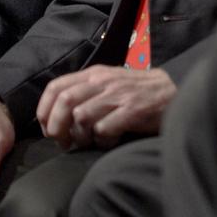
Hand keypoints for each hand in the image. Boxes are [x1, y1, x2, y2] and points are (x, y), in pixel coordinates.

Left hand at [37, 65, 175, 149]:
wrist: (172, 90)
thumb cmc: (135, 91)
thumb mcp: (107, 83)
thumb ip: (84, 93)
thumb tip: (56, 115)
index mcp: (92, 74)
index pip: (56, 87)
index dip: (44, 109)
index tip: (46, 128)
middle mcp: (102, 82)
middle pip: (65, 102)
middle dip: (56, 126)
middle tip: (62, 142)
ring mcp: (117, 96)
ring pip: (82, 116)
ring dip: (79, 135)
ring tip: (87, 142)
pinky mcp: (132, 111)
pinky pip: (104, 129)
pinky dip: (101, 140)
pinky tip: (109, 141)